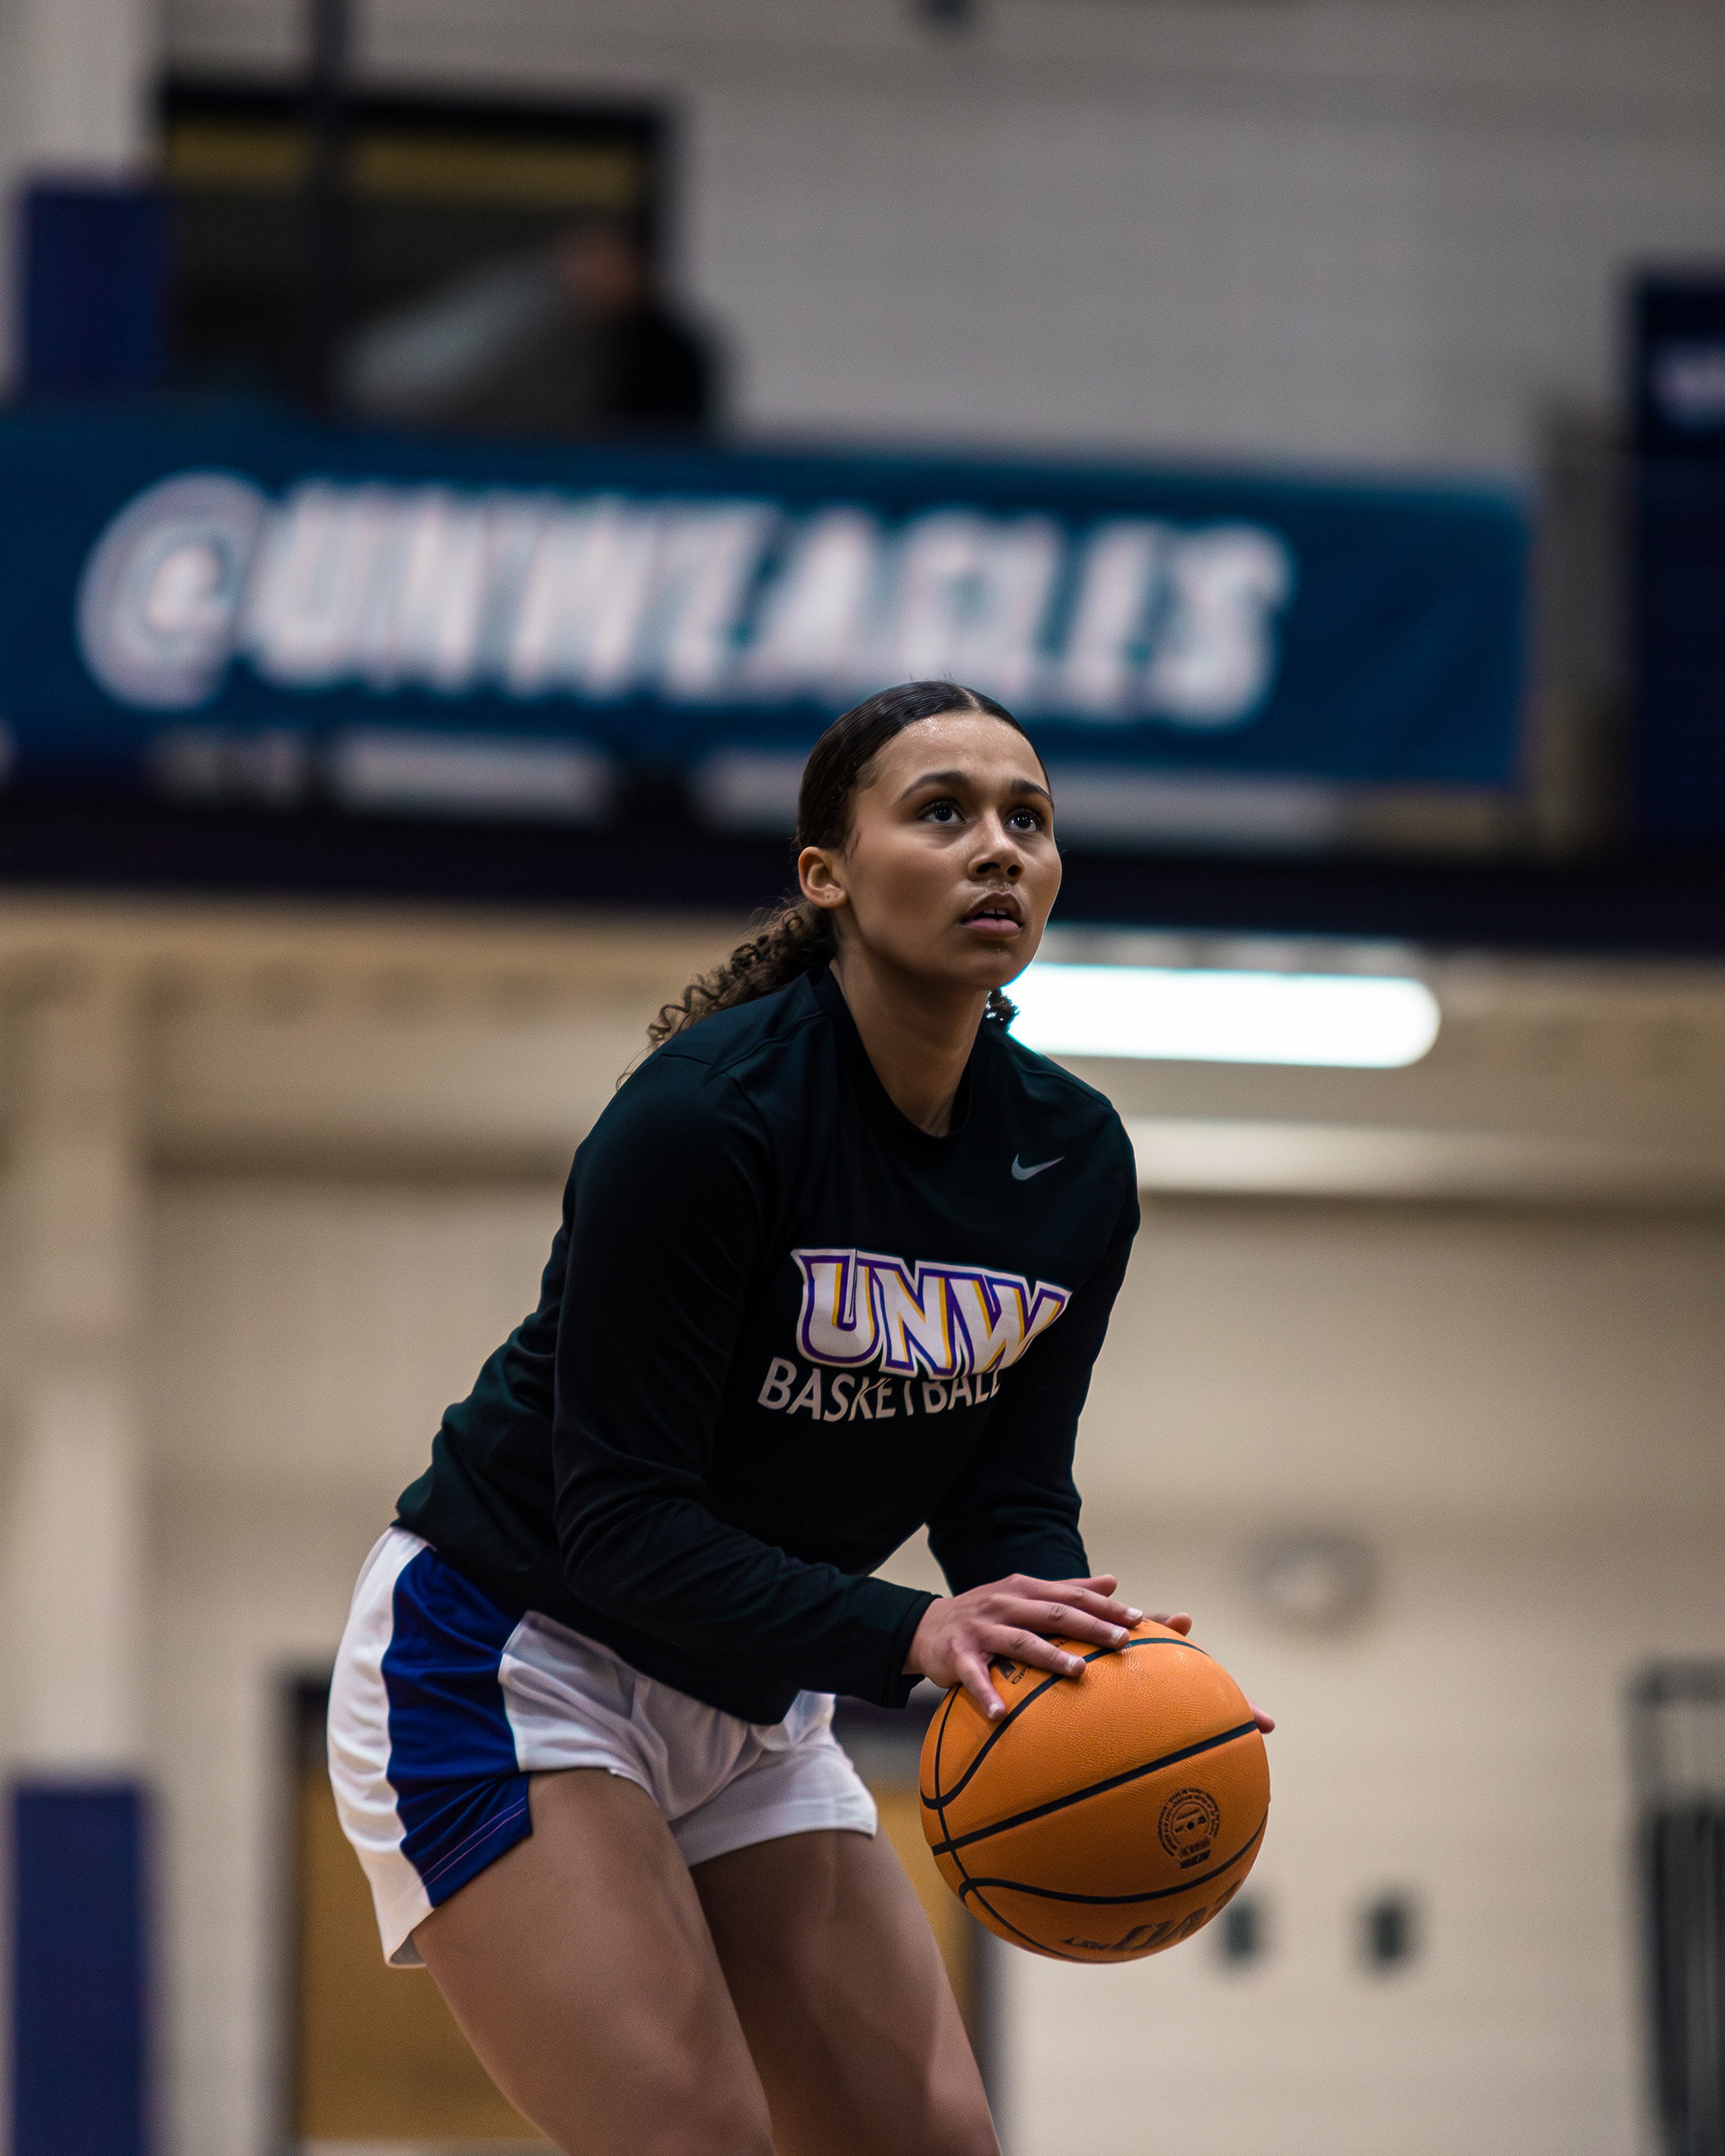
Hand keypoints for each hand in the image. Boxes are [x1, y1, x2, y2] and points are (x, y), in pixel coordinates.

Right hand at [906, 1589, 1277, 1732]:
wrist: (925, 1627)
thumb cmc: (987, 1614)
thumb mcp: (1024, 1595)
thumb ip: (1068, 1590)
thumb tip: (1113, 1582)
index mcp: (1026, 1590)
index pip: (1072, 1596)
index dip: (1105, 1607)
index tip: (1139, 1619)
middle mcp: (1006, 1604)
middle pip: (1054, 1614)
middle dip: (1090, 1626)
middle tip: (1122, 1642)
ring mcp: (982, 1630)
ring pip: (1021, 1641)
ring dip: (1050, 1656)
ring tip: (1078, 1672)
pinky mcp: (958, 1656)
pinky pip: (975, 1677)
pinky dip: (986, 1695)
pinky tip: (1001, 1715)